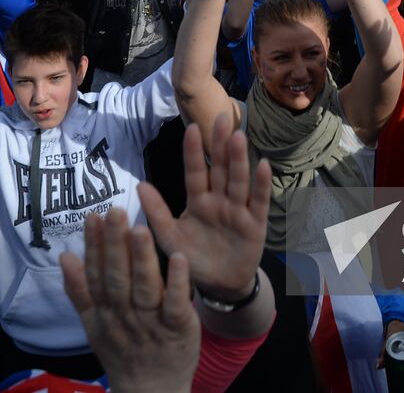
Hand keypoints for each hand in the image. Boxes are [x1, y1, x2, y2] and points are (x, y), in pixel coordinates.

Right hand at [60, 210, 199, 392]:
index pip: (96, 274)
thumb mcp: (93, 325)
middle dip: (115, 244)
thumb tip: (64, 256)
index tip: (93, 216)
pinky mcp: (179, 327)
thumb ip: (79, 290)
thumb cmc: (123, 351)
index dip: (94, 246)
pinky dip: (178, 282)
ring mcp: (152, 321)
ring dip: (142, 258)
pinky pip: (177, 304)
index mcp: (105, 310)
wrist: (151, 390)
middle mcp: (125, 314)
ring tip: (140, 228)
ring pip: (145, 287)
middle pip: (118, 277)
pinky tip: (179, 259)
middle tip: (115, 211)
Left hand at [139, 111, 269, 299]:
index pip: (195, 172)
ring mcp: (238, 211)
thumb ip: (157, 213)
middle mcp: (219, 200)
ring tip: (238, 137)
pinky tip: (263, 164)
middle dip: (220, 144)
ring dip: (239, 159)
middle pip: (220, 169)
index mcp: (198, 201)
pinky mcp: (255, 224)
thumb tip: (140, 185)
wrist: (218, 287)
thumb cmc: (192, 260)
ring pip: (238, 180)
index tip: (192, 129)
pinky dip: (261, 184)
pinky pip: (259, 202)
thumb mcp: (170, 239)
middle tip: (222, 117)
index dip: (194, 153)